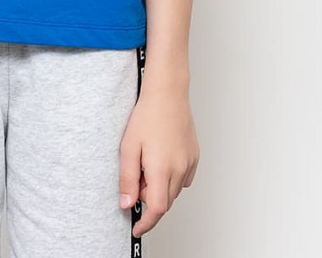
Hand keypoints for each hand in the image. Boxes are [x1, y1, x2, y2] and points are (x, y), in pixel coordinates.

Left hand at [118, 86, 199, 239]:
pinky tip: (161, 159)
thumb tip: (127, 203)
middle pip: (165, 201)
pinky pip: (183, 177)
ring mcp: (189, 163)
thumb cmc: (147, 115)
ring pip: (174, 190)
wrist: (167, 93)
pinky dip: (171, 177)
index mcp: (162, 169)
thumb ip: (127, 178)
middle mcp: (180, 169)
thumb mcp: (128, 147)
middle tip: (136, 176)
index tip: (137, 228)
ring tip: (147, 162)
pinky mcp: (194, 156)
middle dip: (148, 199)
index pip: (157, 209)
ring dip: (160, 187)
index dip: (146, 223)